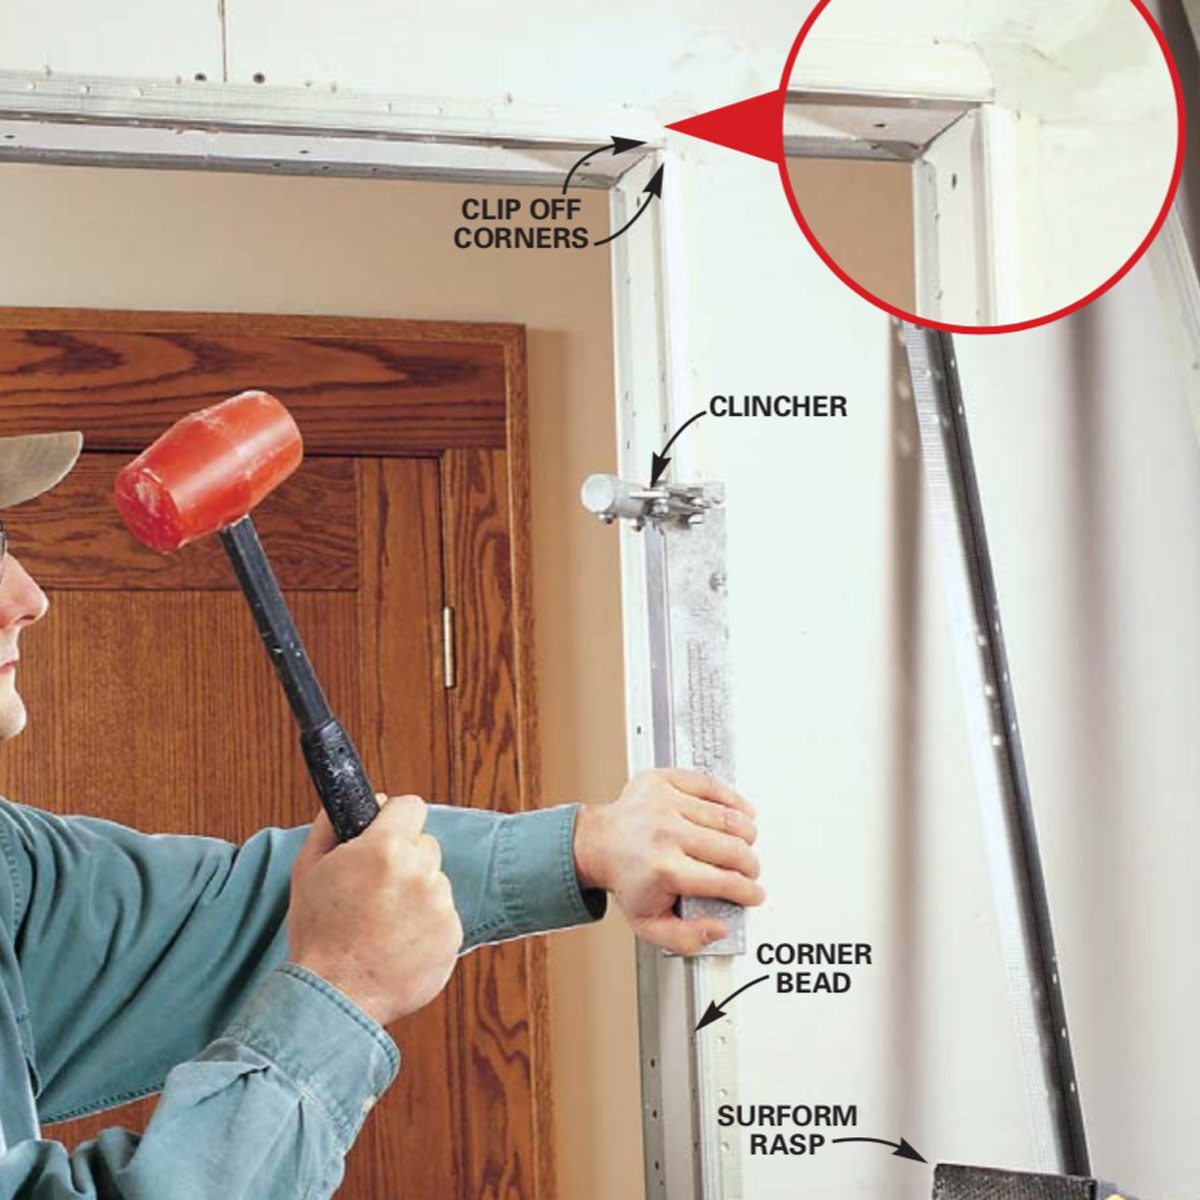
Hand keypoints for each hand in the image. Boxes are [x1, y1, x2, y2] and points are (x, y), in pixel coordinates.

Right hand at [288, 795, 462, 1026]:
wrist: (333, 996)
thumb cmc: (317, 934)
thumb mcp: (308, 869)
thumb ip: (334, 825)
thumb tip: (367, 800)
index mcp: (385, 848)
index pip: (411, 806)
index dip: (395, 819)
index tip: (387, 833)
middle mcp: (419, 871)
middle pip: (425, 846)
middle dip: (404, 860)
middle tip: (375, 891)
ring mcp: (440, 905)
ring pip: (434, 883)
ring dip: (416, 896)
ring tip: (383, 924)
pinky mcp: (453, 936)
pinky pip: (444, 917)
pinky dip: (426, 928)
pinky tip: (397, 944)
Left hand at [574, 768, 764, 953]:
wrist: (597, 844)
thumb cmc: (626, 880)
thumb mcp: (648, 923)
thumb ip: (686, 938)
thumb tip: (718, 928)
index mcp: (664, 869)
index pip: (724, 881)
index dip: (747, 891)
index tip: (753, 893)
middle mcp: (666, 833)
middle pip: (732, 848)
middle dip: (750, 865)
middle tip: (749, 870)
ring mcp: (664, 803)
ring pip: (727, 816)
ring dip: (746, 833)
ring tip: (745, 843)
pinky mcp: (664, 781)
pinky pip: (711, 785)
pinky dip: (733, 799)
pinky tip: (739, 811)